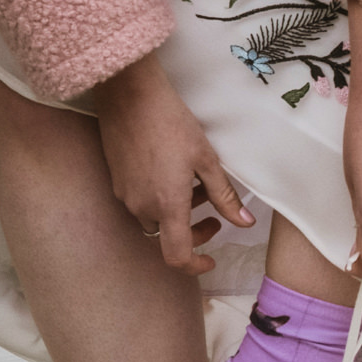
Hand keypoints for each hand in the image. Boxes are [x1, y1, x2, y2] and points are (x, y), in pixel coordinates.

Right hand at [91, 53, 253, 274]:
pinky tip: (174, 174)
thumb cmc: (171, 124)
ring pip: (155, 219)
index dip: (196, 266)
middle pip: (167, 238)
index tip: (211, 260)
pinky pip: (141, 202)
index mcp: (167, 206)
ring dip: (178, 214)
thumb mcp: (207, 161)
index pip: (177, 256)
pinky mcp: (117, 180)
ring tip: (198, 186)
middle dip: (193, 233)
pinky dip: (161, 200)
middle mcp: (141, 206)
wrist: (129, 96)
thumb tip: (244, 223)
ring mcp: (125, 194)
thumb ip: (225, 197)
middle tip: (214, 216)